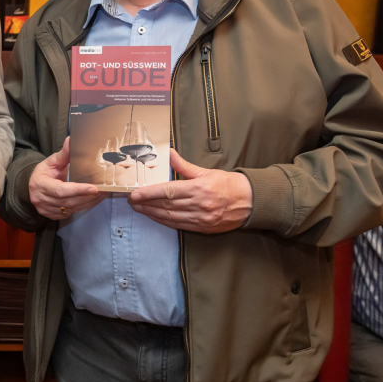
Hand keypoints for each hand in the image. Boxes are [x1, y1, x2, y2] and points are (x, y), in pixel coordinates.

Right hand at [28, 137, 104, 220]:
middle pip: (68, 201)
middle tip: (104, 190)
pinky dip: (83, 207)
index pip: (60, 190)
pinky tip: (93, 200)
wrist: (34, 185)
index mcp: (40, 184)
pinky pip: (71, 213)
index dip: (78, 190)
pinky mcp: (52, 215)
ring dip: (88, 202)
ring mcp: (46, 209)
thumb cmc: (44, 172)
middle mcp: (41, 199)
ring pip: (71, 209)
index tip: (94, 188)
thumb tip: (71, 139)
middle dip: (87, 197)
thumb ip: (63, 154)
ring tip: (102, 194)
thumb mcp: (52, 161)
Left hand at [128, 149, 252, 233]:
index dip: (149, 193)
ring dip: (152, 214)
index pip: (167, 192)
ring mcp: (200, 218)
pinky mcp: (203, 228)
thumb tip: (170, 154)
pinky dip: (164, 221)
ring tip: (139, 209)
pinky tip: (155, 217)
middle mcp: (198, 205)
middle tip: (131, 201)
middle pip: (165, 205)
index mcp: (198, 188)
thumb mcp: (206, 172)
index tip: (135, 194)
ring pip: (170, 217)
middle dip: (145, 203)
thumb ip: (184, 166)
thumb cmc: (228, 184)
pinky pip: (179, 225)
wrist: (250, 202)